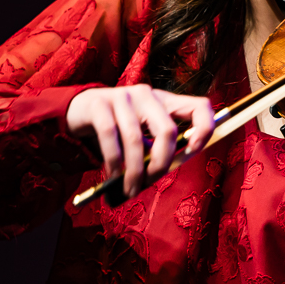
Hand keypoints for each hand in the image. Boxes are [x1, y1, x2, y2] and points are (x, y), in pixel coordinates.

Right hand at [66, 85, 214, 198]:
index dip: (205, 128)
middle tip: (150, 182)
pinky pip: (110, 137)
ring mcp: (122, 96)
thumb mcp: (143, 133)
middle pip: (167, 130)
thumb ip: (157, 147)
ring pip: (136, 139)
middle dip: (161, 164)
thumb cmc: (118, 127)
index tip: (193, 152)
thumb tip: (165, 171)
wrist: (79, 110)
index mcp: (165, 102)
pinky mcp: (99, 104)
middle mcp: (147, 95)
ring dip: (134, 171)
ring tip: (130, 189)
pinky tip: (113, 176)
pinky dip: (113, 162)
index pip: (199, 106)